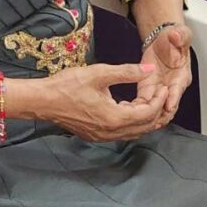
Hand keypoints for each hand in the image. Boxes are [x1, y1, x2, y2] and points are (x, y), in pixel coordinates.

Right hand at [36, 63, 168, 141]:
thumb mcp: (99, 73)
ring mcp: (103, 136)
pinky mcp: (96, 135)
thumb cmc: (68, 85)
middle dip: (157, 109)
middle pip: (144, 126)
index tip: (163, 86)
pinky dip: (132, 121)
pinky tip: (130, 107)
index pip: (148, 113)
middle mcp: (112, 132)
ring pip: (134, 131)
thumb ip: (127, 72)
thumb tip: (149, 70)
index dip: (159, 99)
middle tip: (161, 93)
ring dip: (145, 117)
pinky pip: (122, 132)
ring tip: (150, 98)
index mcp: (115, 118)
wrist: (43, 100)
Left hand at [137, 24, 192, 126]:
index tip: (168, 105)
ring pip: (155, 109)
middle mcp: (172, 86)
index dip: (173, 98)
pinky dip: (137, 109)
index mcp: (182, 76)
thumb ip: (180, 36)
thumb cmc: (174, 39)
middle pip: (167, 106)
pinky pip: (143, 104)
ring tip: (134, 117)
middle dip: (158, 113)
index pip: (178, 89)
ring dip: (146, 115)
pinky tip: (126, 110)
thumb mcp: (180, 34)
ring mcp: (160, 90)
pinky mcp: (148, 90)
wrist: (165, 41)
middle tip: (147, 118)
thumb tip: (176, 35)